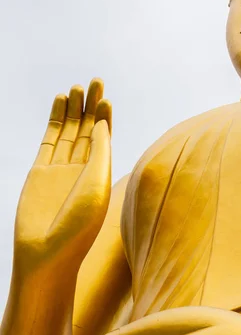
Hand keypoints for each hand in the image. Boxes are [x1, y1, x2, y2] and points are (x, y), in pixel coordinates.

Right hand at [14, 78, 111, 272]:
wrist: (47, 254)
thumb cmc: (78, 225)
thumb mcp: (96, 184)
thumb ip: (100, 153)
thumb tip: (102, 123)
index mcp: (102, 174)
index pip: (105, 139)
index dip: (106, 118)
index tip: (107, 98)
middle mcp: (83, 169)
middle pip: (88, 130)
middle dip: (91, 106)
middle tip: (95, 81)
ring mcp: (61, 169)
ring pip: (68, 131)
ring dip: (73, 109)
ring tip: (77, 87)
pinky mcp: (41, 170)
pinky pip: (49, 140)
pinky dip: (54, 121)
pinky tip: (59, 103)